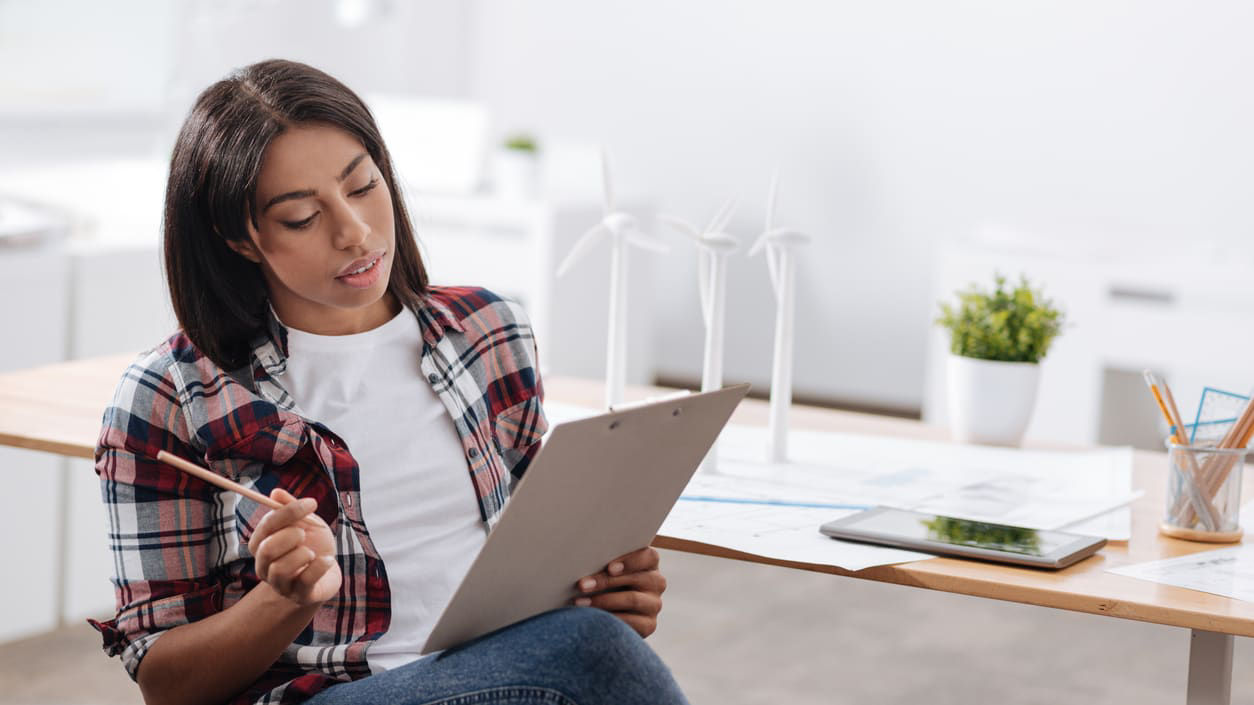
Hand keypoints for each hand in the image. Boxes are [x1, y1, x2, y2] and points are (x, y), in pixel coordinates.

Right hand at [247, 488, 341, 606]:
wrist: (327, 574)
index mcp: (262, 545)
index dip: (288, 511)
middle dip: (290, 536)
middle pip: (267, 550)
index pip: (267, 526)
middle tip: (304, 533)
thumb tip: (275, 492)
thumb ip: (291, 509)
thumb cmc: (313, 545)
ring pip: (280, 569)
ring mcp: (281, 584)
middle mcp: (265, 567)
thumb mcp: (305, 523)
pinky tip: (328, 560)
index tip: (312, 502)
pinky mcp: (300, 596)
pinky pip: (305, 580)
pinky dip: (320, 566)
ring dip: (302, 554)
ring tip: (311, 552)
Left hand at [572, 547, 666, 637]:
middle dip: (606, 581)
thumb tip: (583, 560)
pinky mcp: (648, 625)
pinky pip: (631, 621)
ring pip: (632, 599)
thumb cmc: (603, 584)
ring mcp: (654, 604)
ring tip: (580, 602)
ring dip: (603, 601)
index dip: (630, 561)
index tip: (609, 568)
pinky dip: (609, 619)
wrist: (608, 615)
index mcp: (648, 563)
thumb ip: (604, 564)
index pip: (648, 556)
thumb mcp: (607, 571)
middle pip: (636, 578)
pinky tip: (592, 618)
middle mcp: (656, 582)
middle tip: (582, 585)